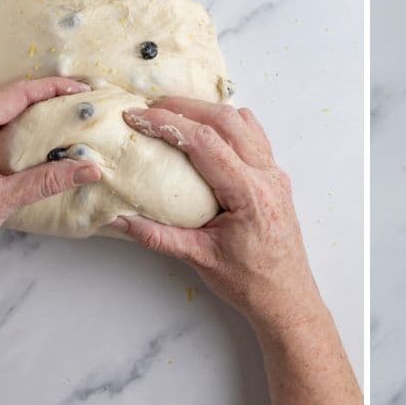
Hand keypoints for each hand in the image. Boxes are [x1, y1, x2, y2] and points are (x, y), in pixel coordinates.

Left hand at [0, 77, 102, 285]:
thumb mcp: (1, 202)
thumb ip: (47, 181)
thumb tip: (88, 169)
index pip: (14, 95)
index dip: (50, 88)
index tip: (79, 90)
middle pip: (2, 98)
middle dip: (40, 96)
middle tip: (73, 103)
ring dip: (22, 111)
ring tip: (54, 118)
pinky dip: (4, 126)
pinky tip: (22, 139)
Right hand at [114, 98, 322, 334]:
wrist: (287, 297)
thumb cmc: (250, 282)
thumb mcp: (199, 259)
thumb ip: (157, 236)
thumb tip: (118, 219)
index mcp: (250, 193)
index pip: (205, 142)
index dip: (169, 123)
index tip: (138, 117)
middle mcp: (267, 176)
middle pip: (227, 120)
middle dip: (186, 107)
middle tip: (150, 108)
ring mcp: (275, 174)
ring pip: (244, 122)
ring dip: (208, 111)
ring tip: (174, 113)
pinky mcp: (274, 177)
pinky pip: (253, 136)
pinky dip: (227, 125)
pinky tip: (204, 132)